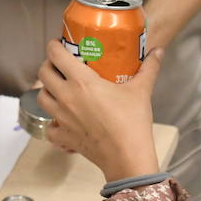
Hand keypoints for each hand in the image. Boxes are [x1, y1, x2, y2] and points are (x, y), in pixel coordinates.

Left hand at [36, 40, 162, 180]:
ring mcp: (61, 118)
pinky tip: (63, 120)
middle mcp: (66, 97)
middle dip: (49, 65)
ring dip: (47, 90)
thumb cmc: (132, 122)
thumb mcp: (141, 91)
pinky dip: (52, 123)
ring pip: (41, 97)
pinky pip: (49, 127)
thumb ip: (149, 68)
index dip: (54, 46)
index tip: (59, 44)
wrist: (127, 157)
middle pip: (43, 74)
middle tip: (60, 64)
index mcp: (81, 81)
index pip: (55, 55)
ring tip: (59, 88)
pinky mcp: (63, 137)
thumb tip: (158, 51)